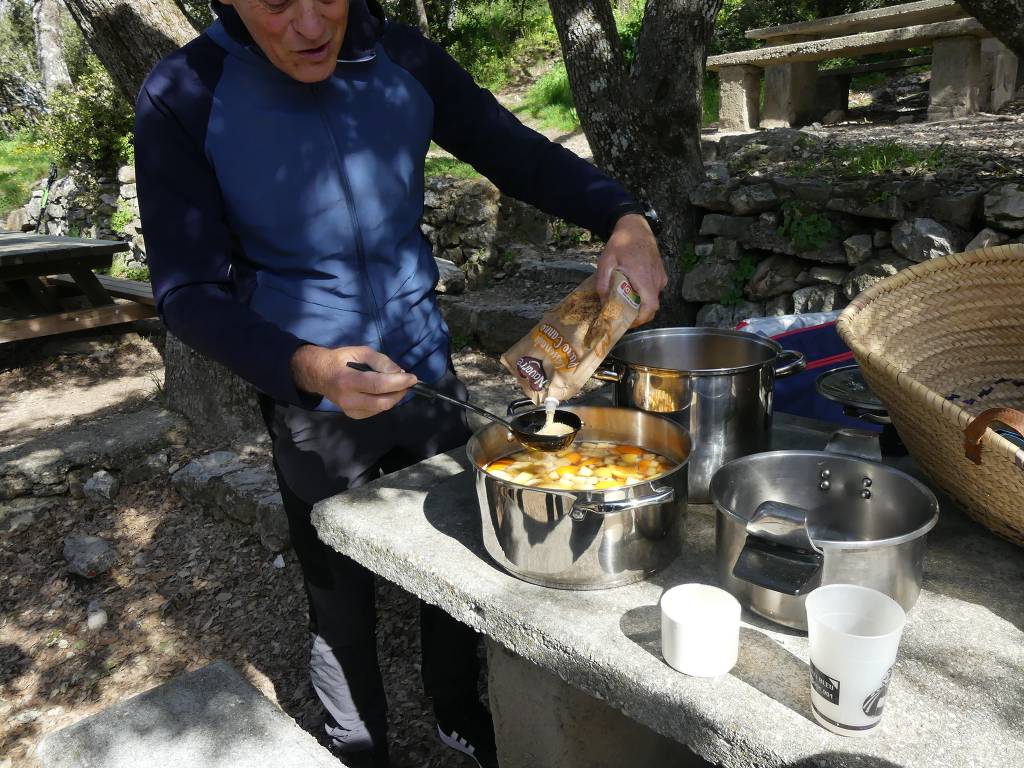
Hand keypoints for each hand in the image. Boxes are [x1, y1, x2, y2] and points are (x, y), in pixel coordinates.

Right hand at [290, 345, 416, 418]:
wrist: (318, 375)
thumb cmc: (340, 360)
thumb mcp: (359, 351)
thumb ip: (380, 360)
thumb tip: (398, 372)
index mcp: (347, 380)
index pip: (378, 385)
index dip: (398, 383)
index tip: (413, 378)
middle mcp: (348, 399)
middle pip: (382, 402)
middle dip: (400, 392)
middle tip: (408, 382)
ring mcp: (350, 410)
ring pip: (381, 408)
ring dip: (394, 397)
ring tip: (397, 385)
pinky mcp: (353, 415)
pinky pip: (376, 411)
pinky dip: (385, 401)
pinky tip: (384, 392)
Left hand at [596, 213, 666, 326]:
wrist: (636, 226)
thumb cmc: (621, 243)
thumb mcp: (606, 262)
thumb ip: (603, 283)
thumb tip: (603, 303)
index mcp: (644, 278)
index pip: (649, 307)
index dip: (640, 319)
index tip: (627, 323)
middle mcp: (656, 280)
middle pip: (652, 307)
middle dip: (638, 316)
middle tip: (622, 317)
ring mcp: (660, 277)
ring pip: (653, 299)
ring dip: (641, 305)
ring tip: (625, 304)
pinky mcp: (661, 274)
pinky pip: (654, 291)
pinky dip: (645, 296)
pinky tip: (632, 291)